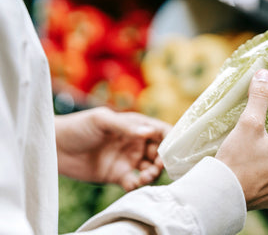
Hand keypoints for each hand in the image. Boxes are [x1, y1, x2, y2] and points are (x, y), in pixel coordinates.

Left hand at [55, 107, 170, 190]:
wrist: (54, 147)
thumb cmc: (78, 127)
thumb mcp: (102, 120)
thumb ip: (126, 127)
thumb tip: (149, 132)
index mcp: (135, 125)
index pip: (160, 130)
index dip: (171, 139)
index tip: (174, 148)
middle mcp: (135, 142)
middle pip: (160, 152)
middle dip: (163, 159)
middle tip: (159, 166)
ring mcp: (127, 159)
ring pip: (150, 168)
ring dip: (153, 173)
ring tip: (145, 176)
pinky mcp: (118, 175)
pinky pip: (135, 182)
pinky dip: (139, 185)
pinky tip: (133, 183)